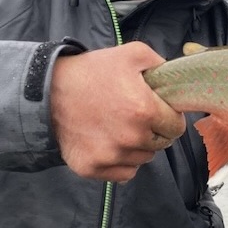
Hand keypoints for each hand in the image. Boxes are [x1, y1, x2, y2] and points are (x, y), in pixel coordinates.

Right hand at [50, 42, 186, 181]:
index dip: (170, 118)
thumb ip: (162, 65)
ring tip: (118, 126)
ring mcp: (110, 156)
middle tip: (135, 116)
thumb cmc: (93, 71)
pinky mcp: (92, 168)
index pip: (177, 127)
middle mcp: (130, 138)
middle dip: (154, 131)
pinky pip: (124, 173)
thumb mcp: (132, 54)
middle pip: (161, 144)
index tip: (157, 110)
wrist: (47, 91)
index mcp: (144, 111)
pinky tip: (109, 142)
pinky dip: (121, 162)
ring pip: (143, 159)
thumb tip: (179, 81)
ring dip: (138, 146)